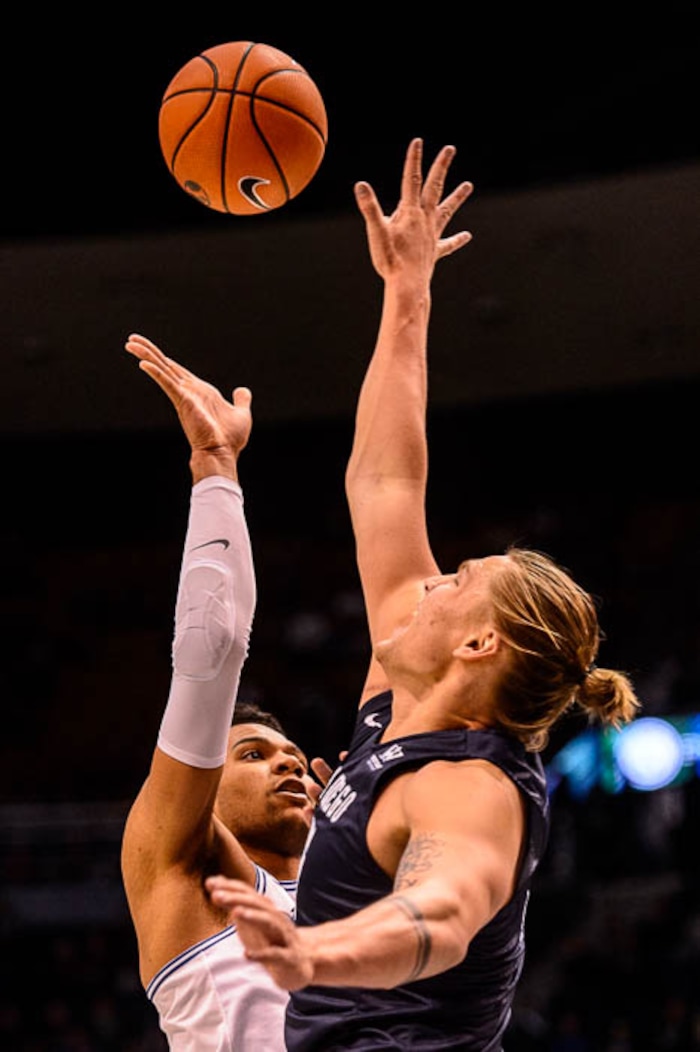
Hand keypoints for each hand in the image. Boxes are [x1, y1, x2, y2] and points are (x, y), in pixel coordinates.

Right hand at [125, 333, 251, 479]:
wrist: (223, 453)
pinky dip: (156, 372)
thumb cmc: (230, 439)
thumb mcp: (240, 414)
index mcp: (199, 392)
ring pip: (162, 370)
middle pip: (165, 366)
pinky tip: (143, 363)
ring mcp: (184, 396)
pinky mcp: (183, 402)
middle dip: (149, 352)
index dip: (163, 358)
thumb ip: (240, 400)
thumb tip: (242, 391)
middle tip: (131, 339)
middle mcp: (188, 392)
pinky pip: (167, 383)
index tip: (148, 348)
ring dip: (147, 355)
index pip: (177, 370)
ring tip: (130, 343)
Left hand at [205, 876, 313, 989]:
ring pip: (269, 922)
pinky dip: (261, 954)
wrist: (303, 962)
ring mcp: (284, 936)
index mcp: (265, 910)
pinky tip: (246, 954)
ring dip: (253, 916)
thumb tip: (213, 884)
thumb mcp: (251, 922)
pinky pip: (275, 954)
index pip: (247, 893)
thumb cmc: (272, 940)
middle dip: (237, 898)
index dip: (230, 887)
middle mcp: (276, 918)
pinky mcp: (289, 957)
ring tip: (236, 912)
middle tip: (217, 895)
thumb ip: (233, 903)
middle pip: (257, 903)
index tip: (210, 883)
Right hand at [354, 137, 472, 282]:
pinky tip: (467, 236)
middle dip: (441, 167)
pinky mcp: (435, 251)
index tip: (418, 142)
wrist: (407, 285)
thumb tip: (360, 185)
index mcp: (410, 212)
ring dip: (457, 197)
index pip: (411, 180)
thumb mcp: (376, 231)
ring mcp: (432, 235)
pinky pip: (448, 244)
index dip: (413, 160)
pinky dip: (457, 239)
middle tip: (450, 149)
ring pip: (447, 211)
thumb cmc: (390, 260)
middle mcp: (425, 219)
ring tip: (468, 185)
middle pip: (434, 188)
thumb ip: (369, 207)